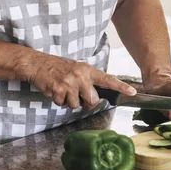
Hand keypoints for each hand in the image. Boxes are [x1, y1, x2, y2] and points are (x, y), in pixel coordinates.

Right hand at [20, 53, 135, 109]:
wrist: (38, 63)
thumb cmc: (59, 67)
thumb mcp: (77, 69)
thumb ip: (88, 80)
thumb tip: (98, 96)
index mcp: (87, 70)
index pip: (107, 79)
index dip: (120, 86)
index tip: (132, 92)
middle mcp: (80, 76)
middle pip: (93, 100)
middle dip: (86, 103)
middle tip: (79, 97)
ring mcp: (69, 83)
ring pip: (76, 105)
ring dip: (69, 102)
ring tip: (64, 90)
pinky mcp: (58, 89)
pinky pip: (62, 104)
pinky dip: (58, 101)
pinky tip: (55, 91)